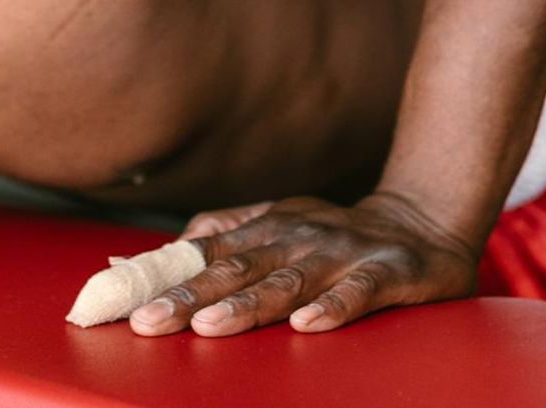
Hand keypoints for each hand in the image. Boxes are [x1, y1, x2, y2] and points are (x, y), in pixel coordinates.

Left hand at [129, 192, 479, 336]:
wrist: (425, 220)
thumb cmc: (337, 234)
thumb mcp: (277, 223)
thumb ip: (223, 232)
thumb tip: (162, 249)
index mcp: (266, 228)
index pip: (204, 255)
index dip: (162, 277)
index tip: (120, 301)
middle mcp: (298, 237)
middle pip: (236, 270)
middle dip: (188, 295)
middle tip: (147, 320)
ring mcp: (341, 254)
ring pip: (288, 281)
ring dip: (247, 304)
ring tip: (209, 325)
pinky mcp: (387, 273)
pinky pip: (357, 292)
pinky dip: (332, 307)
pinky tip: (308, 325)